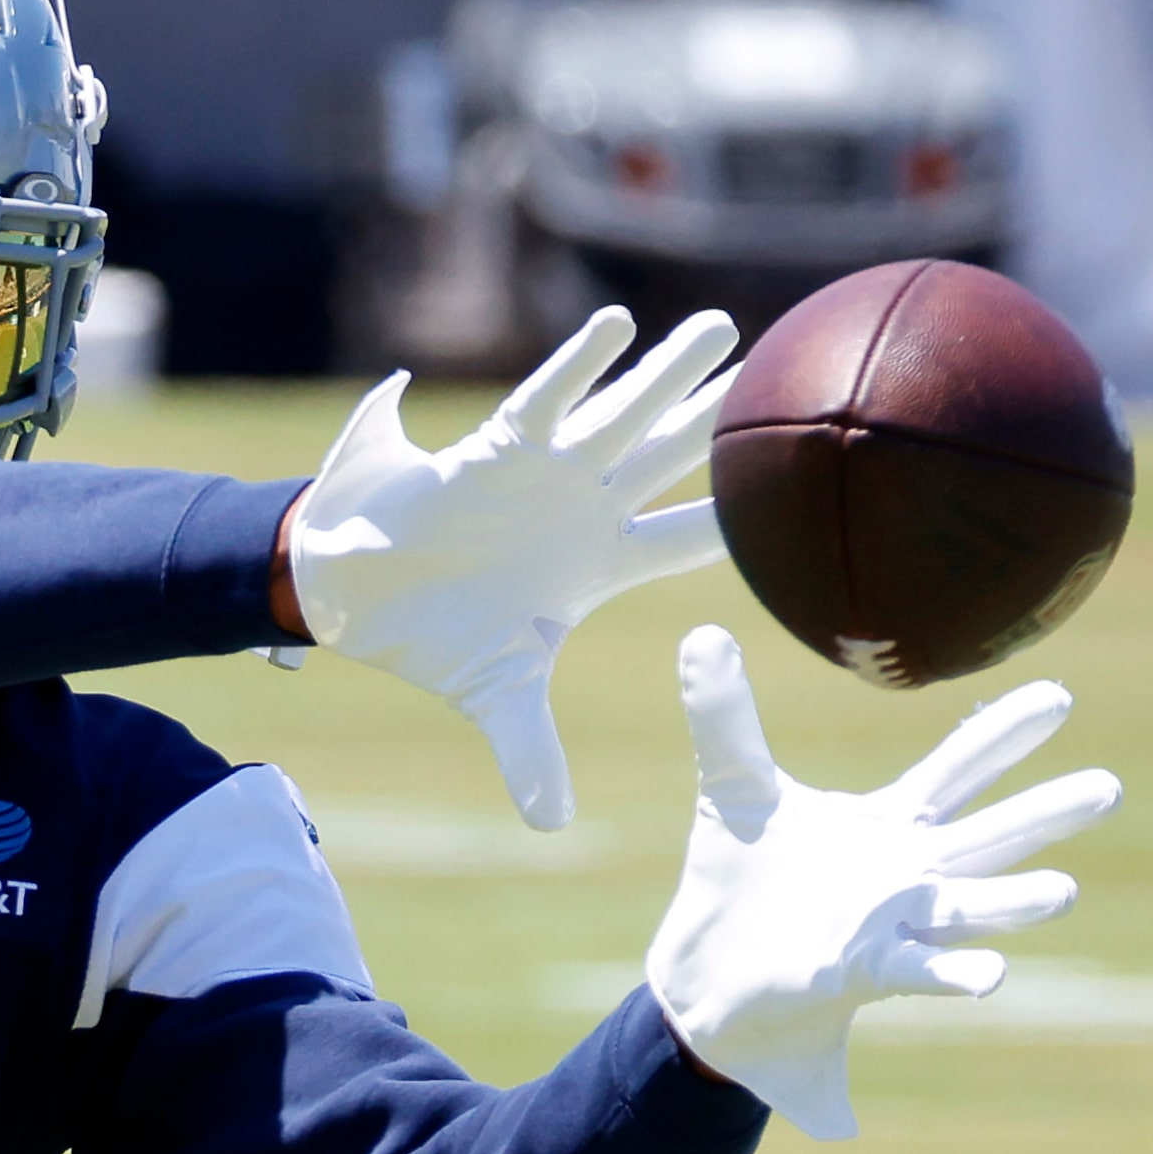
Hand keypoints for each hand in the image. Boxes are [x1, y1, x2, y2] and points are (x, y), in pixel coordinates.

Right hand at [288, 307, 738, 829]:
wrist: (353, 597)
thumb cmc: (432, 636)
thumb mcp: (497, 696)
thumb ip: (531, 752)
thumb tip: (551, 827)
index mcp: (599, 563)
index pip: (686, 541)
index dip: (738, 524)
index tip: (799, 504)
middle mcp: (583, 507)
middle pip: (670, 458)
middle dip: (720, 420)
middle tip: (787, 376)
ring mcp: (544, 474)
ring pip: (621, 415)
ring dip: (669, 374)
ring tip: (721, 328)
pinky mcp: (492, 452)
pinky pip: (542, 403)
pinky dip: (576, 367)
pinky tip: (615, 326)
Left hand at [645, 626, 1120, 1139]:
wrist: (708, 977)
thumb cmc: (737, 879)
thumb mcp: (730, 786)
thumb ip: (723, 714)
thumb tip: (700, 631)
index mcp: (889, 825)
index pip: (957, 770)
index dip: (1004, 734)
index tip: (1059, 693)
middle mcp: (909, 876)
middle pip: (989, 837)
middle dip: (1045, 814)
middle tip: (1109, 787)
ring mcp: (894, 928)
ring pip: (970, 910)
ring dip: (1015, 903)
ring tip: (1063, 890)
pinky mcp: (864, 973)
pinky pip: (920, 972)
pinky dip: (954, 973)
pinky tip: (991, 974)